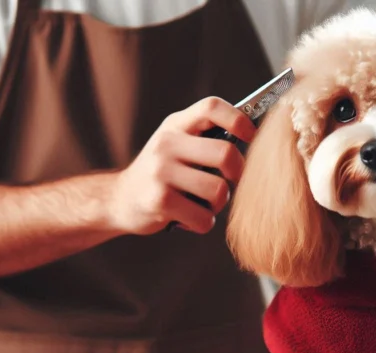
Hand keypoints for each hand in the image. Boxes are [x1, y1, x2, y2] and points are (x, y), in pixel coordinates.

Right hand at [107, 97, 256, 234]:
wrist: (119, 199)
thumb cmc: (161, 174)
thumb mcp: (176, 144)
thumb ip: (205, 137)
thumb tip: (256, 139)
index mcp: (176, 125)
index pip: (211, 107)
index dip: (239, 120)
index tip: (252, 137)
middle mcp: (167, 143)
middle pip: (226, 153)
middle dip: (238, 173)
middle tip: (231, 181)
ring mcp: (161, 172)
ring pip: (219, 190)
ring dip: (219, 203)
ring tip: (205, 203)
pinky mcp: (159, 201)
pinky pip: (204, 217)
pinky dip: (203, 222)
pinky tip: (190, 217)